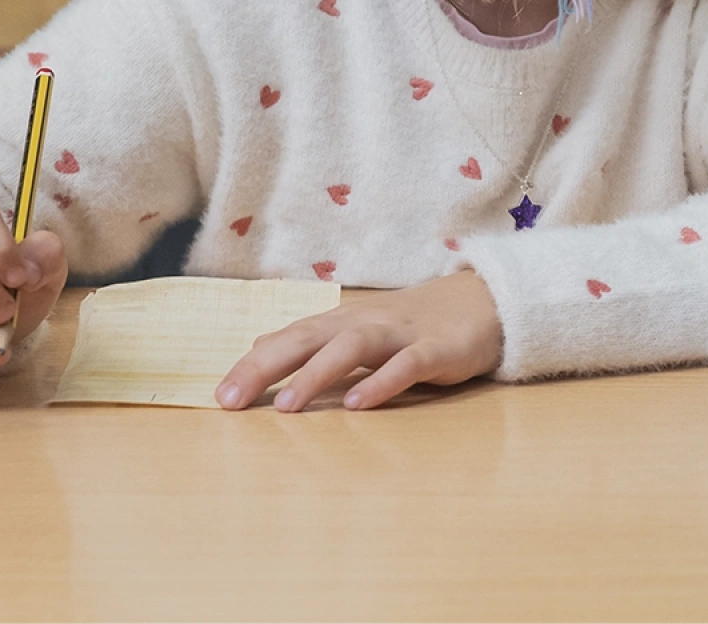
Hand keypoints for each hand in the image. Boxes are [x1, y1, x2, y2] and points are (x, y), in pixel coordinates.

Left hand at [216, 271, 503, 411]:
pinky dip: (382, 383)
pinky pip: (407, 366)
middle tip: (231, 401)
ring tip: (287, 405)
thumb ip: (312, 339)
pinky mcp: (437, 350)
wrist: (487, 301)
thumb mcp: (361, 327)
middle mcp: (367, 322)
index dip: (253, 364)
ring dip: (317, 374)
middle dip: (267, 367)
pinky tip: (359, 404)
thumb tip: (258, 349)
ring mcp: (402, 334)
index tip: (220, 396)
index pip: (290, 338)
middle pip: (310, 338)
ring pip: (353, 347)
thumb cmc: (416, 323)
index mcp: (345, 320)